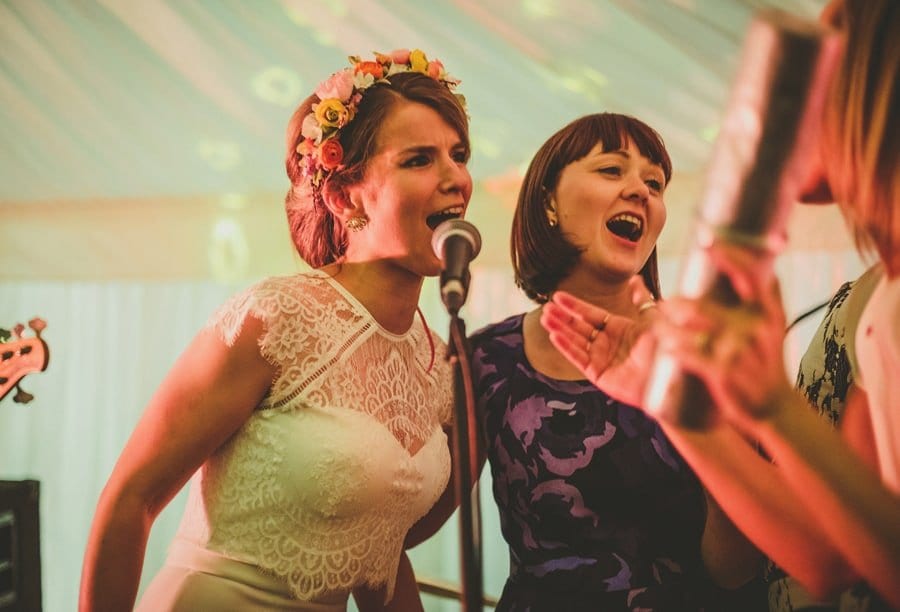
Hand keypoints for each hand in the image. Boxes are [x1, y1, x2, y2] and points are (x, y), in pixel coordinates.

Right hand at [541, 276, 658, 406]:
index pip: (590, 314)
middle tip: (546, 308)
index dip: (574, 305)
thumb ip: (641, 299)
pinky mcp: (598, 374)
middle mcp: (607, 343)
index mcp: (618, 328)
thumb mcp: (654, 318)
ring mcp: (602, 359)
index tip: (558, 296)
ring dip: (560, 329)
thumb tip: (636, 280)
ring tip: (546, 319)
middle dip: (562, 317)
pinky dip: (566, 347)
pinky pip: (579, 358)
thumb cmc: (666, 348)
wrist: (670, 375)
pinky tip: (554, 335)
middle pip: (579, 327)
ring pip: (575, 341)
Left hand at [654, 241, 794, 429]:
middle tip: (664, 305)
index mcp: (768, 311)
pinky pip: (689, 354)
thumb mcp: (772, 326)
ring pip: (690, 328)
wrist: (775, 406)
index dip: (729, 255)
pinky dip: (673, 348)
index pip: (750, 274)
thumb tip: (762, 254)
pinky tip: (666, 347)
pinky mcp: (724, 371)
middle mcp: (755, 327)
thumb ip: (764, 294)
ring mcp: (739, 350)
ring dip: (666, 325)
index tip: (707, 240)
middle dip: (676, 304)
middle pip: (703, 305)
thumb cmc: (766, 361)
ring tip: (657, 325)